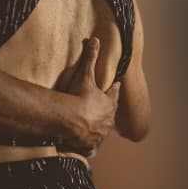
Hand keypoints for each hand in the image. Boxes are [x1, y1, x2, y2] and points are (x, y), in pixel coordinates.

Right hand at [54, 37, 118, 155]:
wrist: (72, 120)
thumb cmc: (79, 98)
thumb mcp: (85, 76)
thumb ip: (90, 58)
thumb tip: (95, 40)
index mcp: (109, 103)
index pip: (114, 94)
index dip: (114, 89)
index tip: (116, 85)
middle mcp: (108, 120)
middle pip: (109, 114)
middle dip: (106, 112)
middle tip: (101, 110)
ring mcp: (100, 134)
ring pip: (102, 131)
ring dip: (98, 130)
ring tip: (92, 129)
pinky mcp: (91, 145)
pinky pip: (91, 147)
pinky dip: (89, 147)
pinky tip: (86, 148)